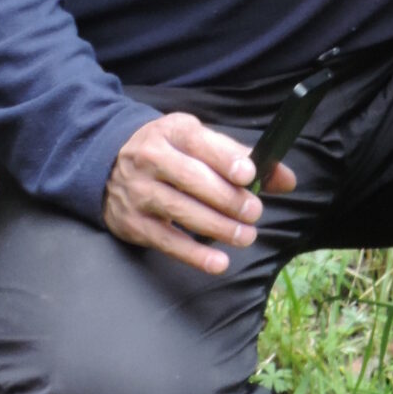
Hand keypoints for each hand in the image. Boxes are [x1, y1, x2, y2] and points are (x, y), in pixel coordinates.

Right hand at [103, 112, 296, 274]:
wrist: (106, 163)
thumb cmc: (168, 151)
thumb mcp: (198, 140)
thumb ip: (240, 158)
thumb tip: (286, 180)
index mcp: (173, 132)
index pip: (200, 143)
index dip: (226, 160)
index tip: (249, 175)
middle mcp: (151, 159)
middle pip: (193, 180)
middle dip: (228, 199)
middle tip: (254, 212)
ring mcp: (139, 191)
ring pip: (181, 211)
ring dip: (217, 227)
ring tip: (245, 236)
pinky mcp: (132, 223)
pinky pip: (167, 241)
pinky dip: (194, 254)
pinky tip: (218, 262)